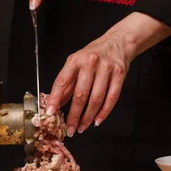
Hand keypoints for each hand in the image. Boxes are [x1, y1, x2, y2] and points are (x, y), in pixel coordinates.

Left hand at [46, 12, 170, 135]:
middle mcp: (90, 63)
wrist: (118, 42)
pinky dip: (104, 112)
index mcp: (75, 60)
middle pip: (81, 94)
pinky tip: (97, 120)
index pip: (62, 81)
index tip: (50, 113)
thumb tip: (57, 103)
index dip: (55, 99)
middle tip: (70, 128)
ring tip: (82, 127)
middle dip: (74, 115)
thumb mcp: (76, 63)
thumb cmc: (94, 54)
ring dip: (88, 117)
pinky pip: (111, 98)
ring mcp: (106, 68)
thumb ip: (67, 83)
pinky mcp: (119, 74)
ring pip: (96, 99)